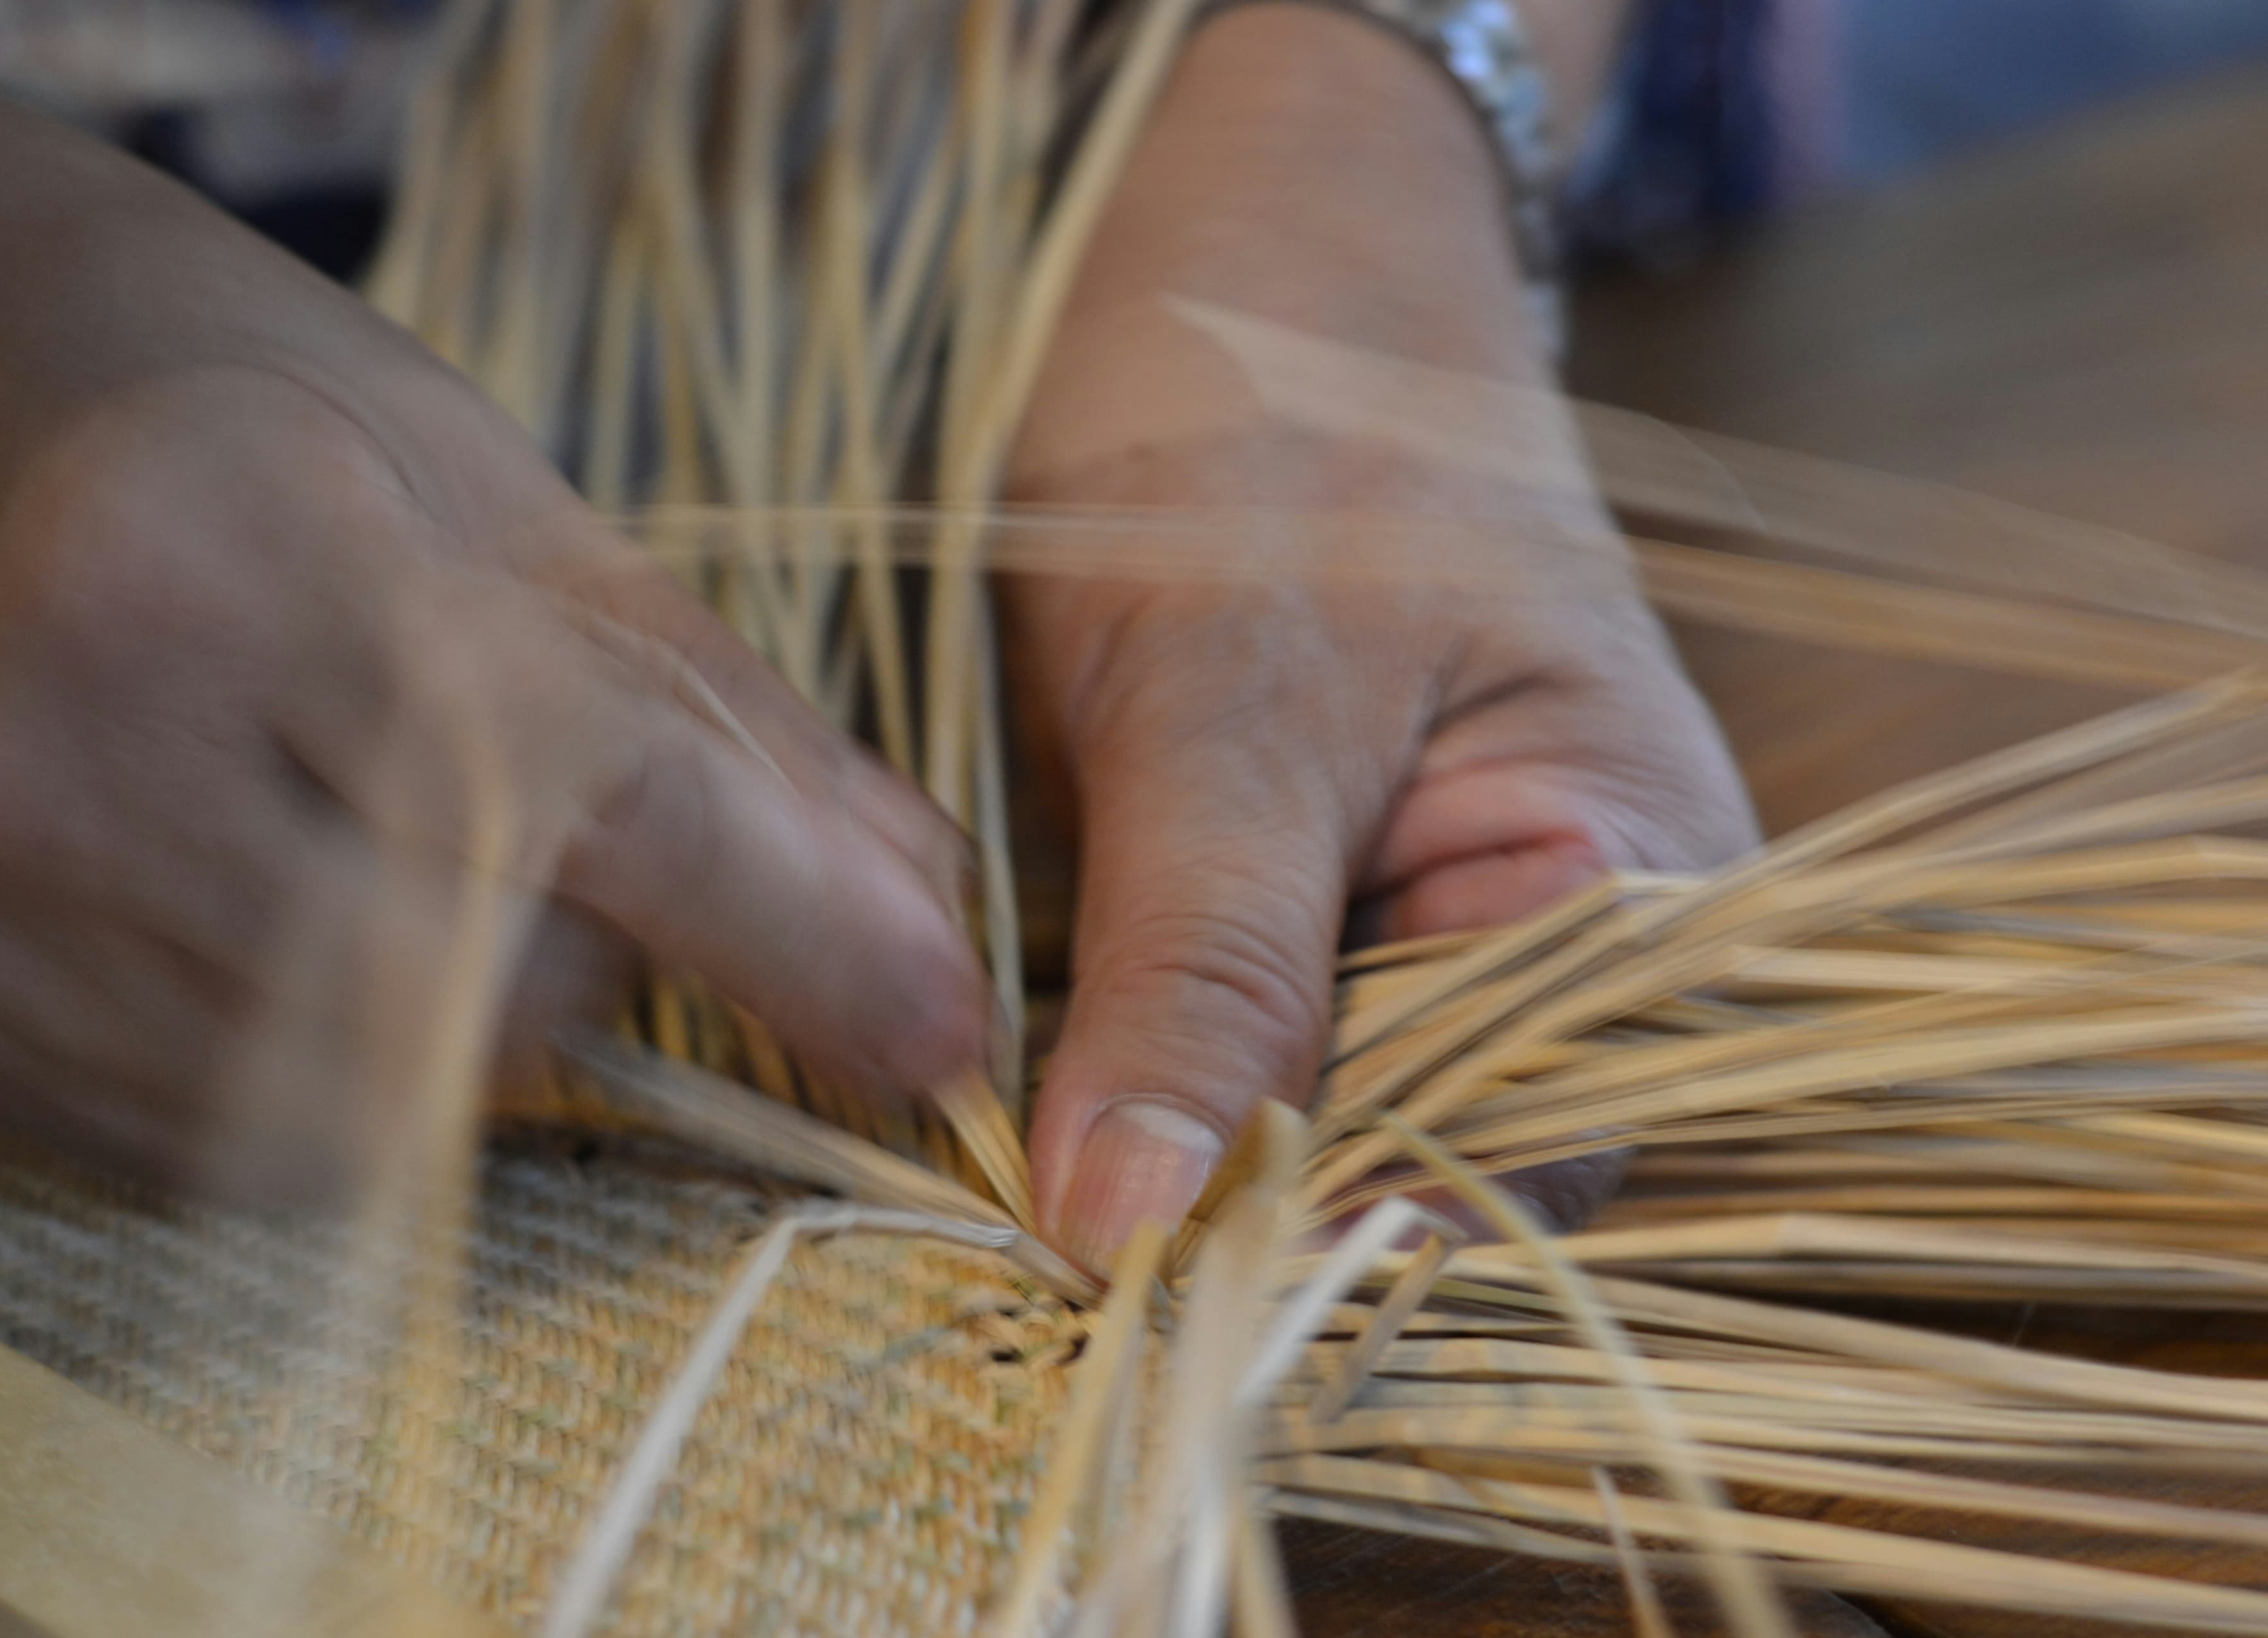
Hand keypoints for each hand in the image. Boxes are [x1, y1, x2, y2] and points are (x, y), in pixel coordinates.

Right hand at [0, 63, 984, 1196]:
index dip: (799, 931)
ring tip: (406, 852)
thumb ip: (723, 726)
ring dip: (472, 1022)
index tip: (936, 1021)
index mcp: (236, 558)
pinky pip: (229, 1157)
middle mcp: (71, 752)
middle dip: (601, 953)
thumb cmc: (240, 411)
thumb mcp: (509, 501)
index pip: (590, 806)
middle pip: (488, 999)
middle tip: (556, 832)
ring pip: (371, 1114)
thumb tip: (919, 920)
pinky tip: (311, 931)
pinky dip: (340, 1086)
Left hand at [1006, 4, 1752, 1271]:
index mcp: (1637, 887)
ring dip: (1154, 1157)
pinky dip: (1123, 1085)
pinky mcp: (1301, 923)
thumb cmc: (1281, 435)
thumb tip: (1132, 1231)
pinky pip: (1228, 1058)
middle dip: (1221, 1212)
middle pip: (1404, 1170)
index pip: (1510, 1156)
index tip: (1121, 1263)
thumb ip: (1207, 964)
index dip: (1319, 1236)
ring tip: (1006, 1163)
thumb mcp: (1235, 695)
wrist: (1239, 276)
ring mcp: (1419, 939)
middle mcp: (1556, 952)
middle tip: (1025, 1229)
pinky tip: (1023, 1091)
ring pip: (1299, 1129)